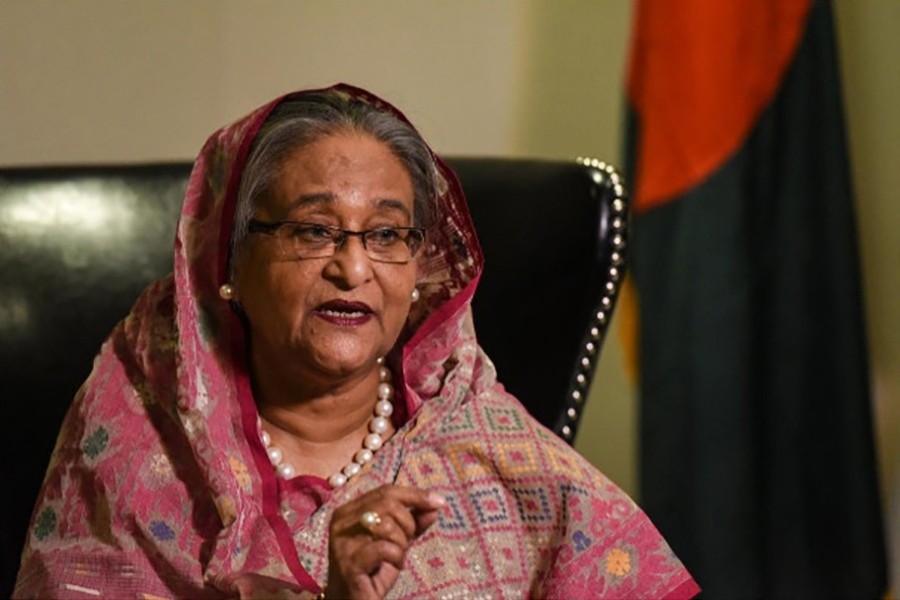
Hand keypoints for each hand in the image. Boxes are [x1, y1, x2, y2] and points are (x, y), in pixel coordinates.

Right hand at [325, 484, 444, 598]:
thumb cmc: (373, 572)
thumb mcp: (397, 542)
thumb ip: (413, 522)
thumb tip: (435, 505)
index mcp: (350, 511)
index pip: (386, 491)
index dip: (414, 495)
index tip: (439, 502)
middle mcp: (341, 521)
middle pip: (387, 503)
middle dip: (407, 522)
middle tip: (408, 541)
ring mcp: (342, 541)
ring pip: (386, 525)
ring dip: (402, 542)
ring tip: (398, 555)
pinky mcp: (349, 562)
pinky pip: (384, 548)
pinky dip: (397, 557)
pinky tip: (395, 565)